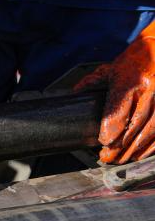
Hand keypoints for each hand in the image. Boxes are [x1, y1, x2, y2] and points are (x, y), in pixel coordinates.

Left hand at [74, 21, 154, 163]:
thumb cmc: (135, 61)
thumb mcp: (111, 68)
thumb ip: (92, 82)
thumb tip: (74, 94)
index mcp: (130, 80)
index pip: (119, 107)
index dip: (111, 127)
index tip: (103, 142)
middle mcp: (149, 89)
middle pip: (135, 123)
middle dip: (121, 145)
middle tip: (107, 157)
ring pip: (151, 129)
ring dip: (136, 148)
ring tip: (121, 159)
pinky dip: (152, 145)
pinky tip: (140, 153)